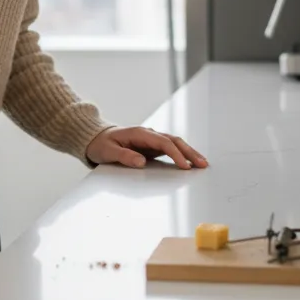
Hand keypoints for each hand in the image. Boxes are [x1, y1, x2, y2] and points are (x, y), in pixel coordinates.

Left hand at [86, 126, 208, 170]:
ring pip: (175, 143)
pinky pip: (171, 149)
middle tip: (202, 164)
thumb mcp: (108, 152)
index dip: (175, 154)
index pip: (163, 142)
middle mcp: (149, 134)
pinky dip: (182, 154)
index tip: (184, 166)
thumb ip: (124, 156)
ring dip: (189, 152)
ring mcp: (151, 139)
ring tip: (202, 163)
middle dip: (189, 152)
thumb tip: (142, 162)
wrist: (97, 138)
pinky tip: (190, 162)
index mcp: (140, 133)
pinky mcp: (152, 146)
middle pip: (174, 141)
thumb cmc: (102, 144)